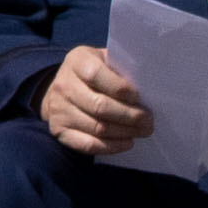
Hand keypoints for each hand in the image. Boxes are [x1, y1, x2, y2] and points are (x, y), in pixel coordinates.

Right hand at [38, 50, 153, 155]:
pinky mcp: (59, 130)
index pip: (96, 74)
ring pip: (97, 127)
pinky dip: (112, 146)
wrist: (63, 88)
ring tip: (142, 131)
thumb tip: (147, 87)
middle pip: (99, 106)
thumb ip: (121, 69)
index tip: (138, 97)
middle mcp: (63, 84)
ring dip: (125, 132)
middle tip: (148, 120)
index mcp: (77, 61)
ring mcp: (59, 109)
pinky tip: (127, 142)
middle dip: (130, 116)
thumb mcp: (104, 60)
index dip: (120, 88)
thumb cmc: (94, 73)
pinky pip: (88, 144)